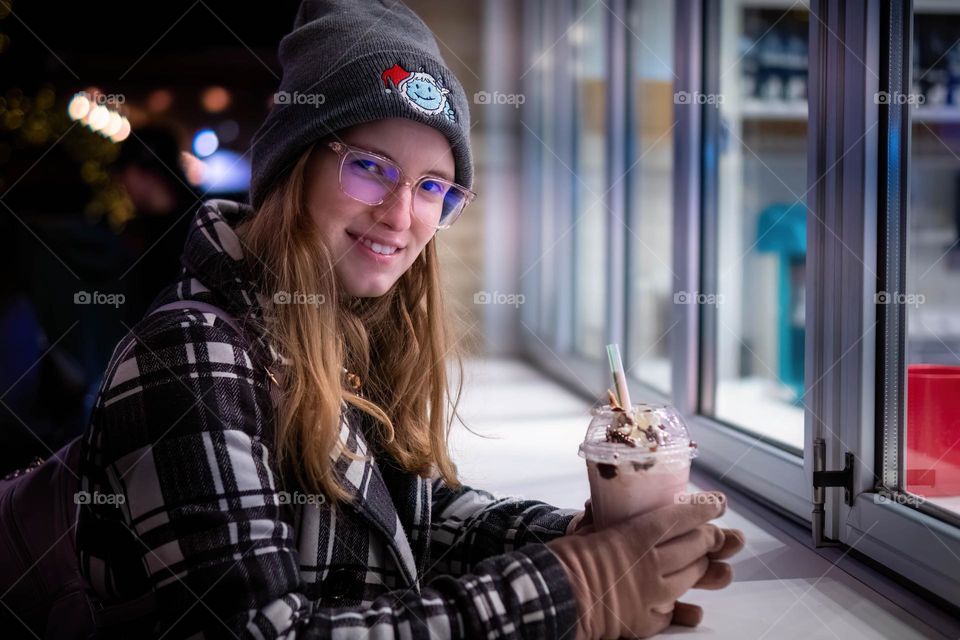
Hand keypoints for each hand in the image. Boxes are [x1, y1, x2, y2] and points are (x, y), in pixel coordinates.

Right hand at [547, 491, 742, 638]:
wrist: (556, 599)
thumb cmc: (565, 560)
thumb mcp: (586, 531)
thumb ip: (602, 521)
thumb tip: (600, 507)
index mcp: (635, 537)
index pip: (680, 518)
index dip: (704, 509)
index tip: (718, 503)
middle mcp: (651, 564)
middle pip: (693, 546)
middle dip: (708, 537)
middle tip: (713, 532)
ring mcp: (652, 595)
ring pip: (690, 577)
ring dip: (700, 567)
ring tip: (701, 561)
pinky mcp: (646, 621)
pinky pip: (672, 610)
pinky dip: (678, 603)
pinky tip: (680, 601)